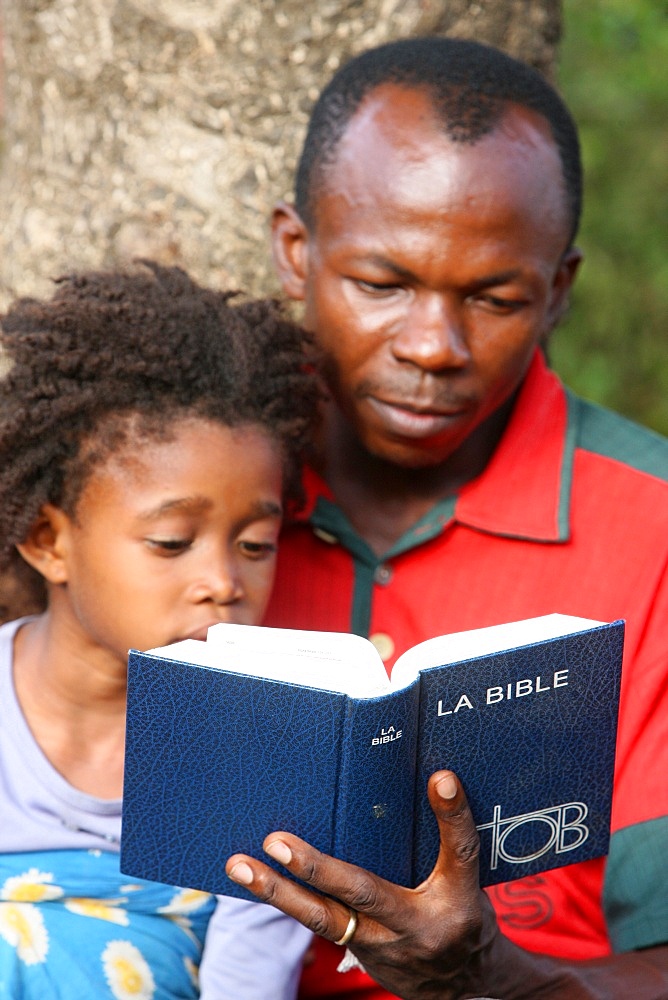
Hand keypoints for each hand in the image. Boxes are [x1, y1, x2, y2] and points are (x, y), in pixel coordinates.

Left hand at [226, 770, 499, 999]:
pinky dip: (285, 899)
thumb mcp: (468, 880)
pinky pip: (318, 922)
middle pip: (363, 893)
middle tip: (276, 842)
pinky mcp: (357, 950)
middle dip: (317, 868)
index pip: (459, 851)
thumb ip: (451, 837)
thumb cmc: (463, 918)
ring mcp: (381, 944)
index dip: (453, 815)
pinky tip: (252, 876)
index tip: (441, 778)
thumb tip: (438, 777)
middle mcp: (415, 925)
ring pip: (324, 919)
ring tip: (239, 866)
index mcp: (456, 898)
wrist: (463, 988)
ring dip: (278, 892)